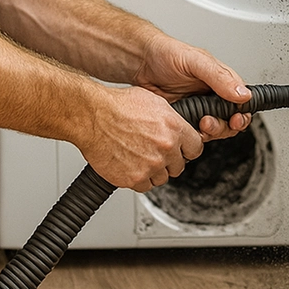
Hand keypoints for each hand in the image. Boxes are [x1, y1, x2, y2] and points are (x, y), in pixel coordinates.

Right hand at [81, 84, 204, 192]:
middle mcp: (165, 148)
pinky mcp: (134, 179)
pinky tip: (130, 163)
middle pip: (179, 166)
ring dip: (153, 170)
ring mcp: (151, 165)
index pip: (196, 148)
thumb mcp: (154, 102)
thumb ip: (173, 120)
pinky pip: (144, 186)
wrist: (93, 116)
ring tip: (138, 156)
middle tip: (153, 151)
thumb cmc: (118, 106)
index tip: (181, 149)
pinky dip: (138, 178)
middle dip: (169, 160)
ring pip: (162, 178)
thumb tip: (182, 128)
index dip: (186, 148)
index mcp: (174, 128)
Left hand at [133, 32, 252, 142]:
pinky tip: (185, 127)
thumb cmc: (166, 53)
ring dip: (210, 131)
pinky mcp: (183, 118)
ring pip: (214, 129)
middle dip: (224, 126)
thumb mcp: (196, 61)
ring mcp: (198, 108)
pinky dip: (192, 135)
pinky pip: (194, 133)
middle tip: (210, 122)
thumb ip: (219, 77)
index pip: (242, 101)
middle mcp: (212, 95)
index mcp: (221, 80)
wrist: (140, 62)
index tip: (236, 119)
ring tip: (199, 123)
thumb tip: (242, 93)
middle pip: (231, 120)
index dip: (242, 113)